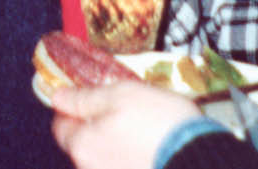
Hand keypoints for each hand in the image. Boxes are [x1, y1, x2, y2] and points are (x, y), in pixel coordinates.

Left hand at [51, 82, 202, 168]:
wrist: (199, 160)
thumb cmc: (161, 125)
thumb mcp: (121, 94)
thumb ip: (85, 97)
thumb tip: (58, 97)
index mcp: (82, 144)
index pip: (61, 125)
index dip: (74, 108)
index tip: (92, 98)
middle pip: (82, 144)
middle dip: (97, 127)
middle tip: (124, 112)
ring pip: (103, 158)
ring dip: (116, 144)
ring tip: (144, 132)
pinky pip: (122, 167)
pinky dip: (130, 159)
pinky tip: (150, 150)